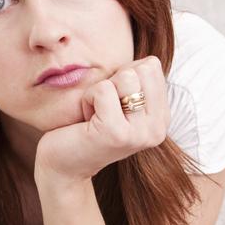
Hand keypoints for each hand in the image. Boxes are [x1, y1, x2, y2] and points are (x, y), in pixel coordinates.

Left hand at [34, 56, 169, 191]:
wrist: (64, 166)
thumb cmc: (87, 127)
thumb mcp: (120, 102)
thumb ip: (137, 83)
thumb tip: (147, 58)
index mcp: (161, 119)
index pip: (152, 66)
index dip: (124, 75)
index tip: (113, 102)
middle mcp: (157, 129)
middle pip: (142, 68)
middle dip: (113, 81)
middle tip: (102, 109)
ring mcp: (139, 133)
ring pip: (125, 76)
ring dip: (99, 91)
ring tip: (94, 115)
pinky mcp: (116, 133)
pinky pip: (103, 89)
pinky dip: (87, 99)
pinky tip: (86, 121)